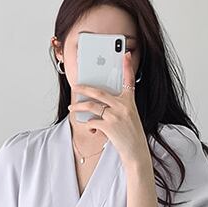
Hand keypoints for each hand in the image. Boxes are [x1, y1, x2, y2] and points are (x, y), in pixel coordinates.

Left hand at [68, 51, 147, 166]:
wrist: (136, 152)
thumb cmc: (131, 135)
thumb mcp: (130, 117)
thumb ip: (117, 107)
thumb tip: (99, 103)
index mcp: (129, 101)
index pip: (129, 81)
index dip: (127, 67)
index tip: (125, 55)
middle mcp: (123, 106)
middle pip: (99, 92)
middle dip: (84, 89)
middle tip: (75, 87)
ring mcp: (116, 115)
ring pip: (91, 106)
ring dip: (79, 108)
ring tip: (72, 108)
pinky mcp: (109, 126)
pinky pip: (93, 122)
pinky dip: (89, 125)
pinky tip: (91, 129)